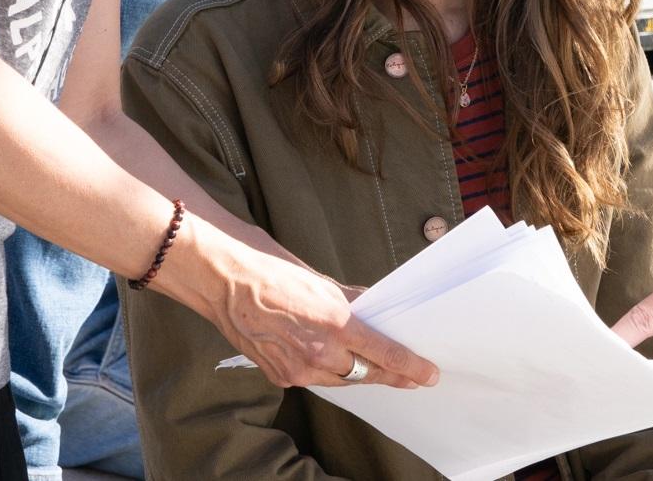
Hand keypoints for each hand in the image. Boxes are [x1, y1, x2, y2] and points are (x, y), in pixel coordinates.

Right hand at [182, 225, 438, 390]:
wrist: (224, 281)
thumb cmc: (271, 272)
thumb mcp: (321, 282)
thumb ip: (351, 302)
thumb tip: (371, 310)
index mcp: (334, 323)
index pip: (384, 353)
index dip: (410, 367)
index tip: (428, 375)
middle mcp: (318, 353)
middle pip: (365, 374)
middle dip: (389, 375)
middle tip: (411, 377)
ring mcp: (296, 369)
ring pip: (340, 380)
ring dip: (358, 375)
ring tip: (378, 371)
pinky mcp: (279, 375)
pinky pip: (314, 380)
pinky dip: (326, 371)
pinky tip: (333, 363)